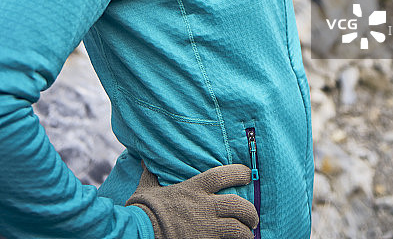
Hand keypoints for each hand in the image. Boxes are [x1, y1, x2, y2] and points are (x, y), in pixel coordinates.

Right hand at [126, 162, 258, 238]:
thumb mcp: (147, 188)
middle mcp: (204, 206)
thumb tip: (143, 161)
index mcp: (193, 188)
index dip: (238, 172)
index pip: (222, 175)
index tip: (247, 174)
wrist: (139, 233)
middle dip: (250, 211)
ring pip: (237, 228)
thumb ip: (151, 175)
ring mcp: (206, 227)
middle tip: (253, 217)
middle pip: (238, 205)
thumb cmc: (144, 211)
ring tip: (248, 234)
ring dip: (246, 232)